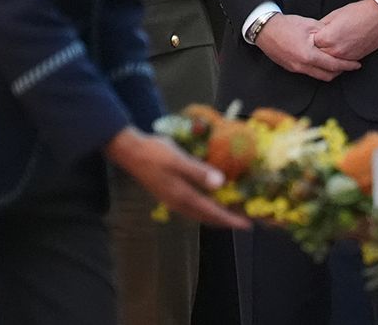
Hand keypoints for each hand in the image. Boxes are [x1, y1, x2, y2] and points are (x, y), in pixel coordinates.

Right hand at [106, 127, 250, 229]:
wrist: (130, 152)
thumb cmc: (155, 153)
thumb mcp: (178, 160)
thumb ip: (198, 172)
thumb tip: (221, 183)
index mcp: (182, 196)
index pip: (212, 212)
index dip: (230, 219)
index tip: (247, 225)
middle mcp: (178, 203)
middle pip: (206, 217)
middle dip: (225, 220)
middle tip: (243, 220)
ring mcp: (172, 200)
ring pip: (198, 214)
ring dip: (215, 215)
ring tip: (230, 212)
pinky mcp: (168, 194)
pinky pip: (192, 207)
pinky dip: (205, 207)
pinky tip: (208, 199)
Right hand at [255, 13, 361, 80]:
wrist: (265, 30)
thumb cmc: (286, 25)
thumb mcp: (310, 25)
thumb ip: (325, 34)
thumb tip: (337, 39)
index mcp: (308, 55)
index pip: (333, 65)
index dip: (347, 66)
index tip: (356, 65)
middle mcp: (302, 66)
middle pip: (327, 76)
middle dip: (340, 72)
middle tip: (349, 65)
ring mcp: (296, 69)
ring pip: (318, 76)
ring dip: (329, 72)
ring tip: (337, 63)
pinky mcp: (291, 68)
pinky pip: (309, 72)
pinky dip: (318, 69)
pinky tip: (322, 61)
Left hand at [313, 0, 377, 61]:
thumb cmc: (358, 13)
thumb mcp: (334, 15)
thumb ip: (321, 26)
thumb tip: (315, 31)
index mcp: (327, 38)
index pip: (311, 45)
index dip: (311, 40)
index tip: (312, 37)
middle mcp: (336, 50)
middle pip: (319, 56)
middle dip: (317, 50)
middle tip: (319, 43)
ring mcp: (346, 56)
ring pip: (330, 63)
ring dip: (327, 57)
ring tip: (329, 48)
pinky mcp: (355, 59)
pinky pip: (342, 63)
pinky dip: (339, 59)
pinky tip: (339, 51)